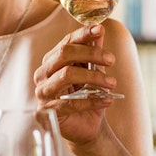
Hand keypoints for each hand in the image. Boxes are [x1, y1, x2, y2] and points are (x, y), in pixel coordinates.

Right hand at [34, 25, 117, 145]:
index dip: (83, 34)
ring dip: (94, 77)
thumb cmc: (87, 96)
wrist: (86, 125)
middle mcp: (43, 74)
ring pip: (67, 75)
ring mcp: (43, 92)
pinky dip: (92, 100)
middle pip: (64, 54)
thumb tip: (99, 31)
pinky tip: (107, 100)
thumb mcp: (93, 72)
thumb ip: (94, 53)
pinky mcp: (47, 111)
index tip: (99, 29)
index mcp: (52, 61)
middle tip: (111, 59)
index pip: (66, 42)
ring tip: (112, 83)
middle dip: (91, 54)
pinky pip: (70, 102)